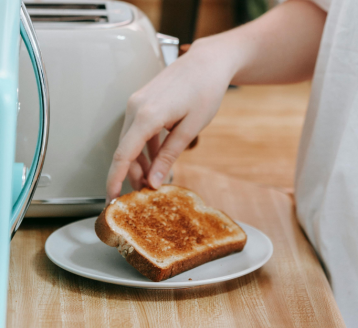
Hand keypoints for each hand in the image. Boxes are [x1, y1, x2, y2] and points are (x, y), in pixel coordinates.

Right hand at [106, 37, 237, 201]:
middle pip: (125, 149)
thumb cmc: (205, 90)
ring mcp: (137, 103)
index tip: (111, 198)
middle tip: (142, 196)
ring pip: (130, 141)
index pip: (123, 154)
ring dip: (138, 162)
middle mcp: (136, 107)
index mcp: (147, 115)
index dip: (115, 178)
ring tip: (150, 182)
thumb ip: (169, 156)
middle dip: (130, 174)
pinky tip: (156, 160)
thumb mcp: (190, 128)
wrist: (208, 62)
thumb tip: (153, 181)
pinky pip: (138, 130)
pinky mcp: (143, 102)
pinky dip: (144, 148)